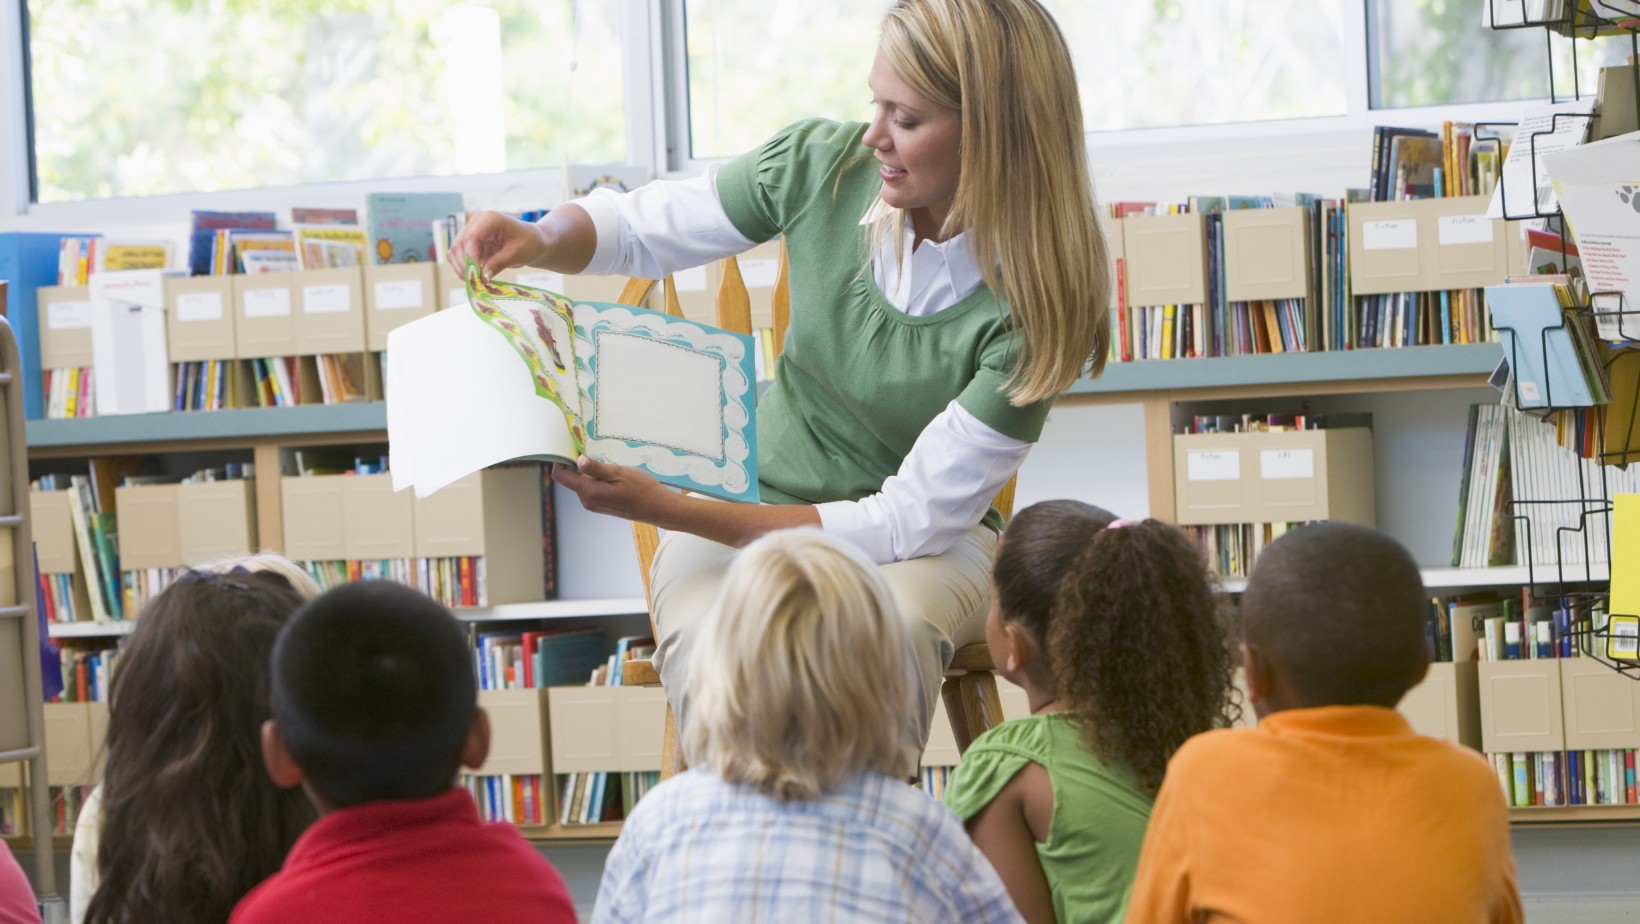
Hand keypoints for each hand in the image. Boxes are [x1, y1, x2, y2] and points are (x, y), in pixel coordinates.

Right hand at [446, 210, 549, 281]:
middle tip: (474, 283)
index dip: (471, 258)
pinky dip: (464, 268)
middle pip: (459, 244)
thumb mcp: (517, 254)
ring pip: (456, 251)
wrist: (533, 242)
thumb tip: (482, 277)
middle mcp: (477, 223)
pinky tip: (475, 278)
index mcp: (489, 219)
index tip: (477, 276)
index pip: (471, 238)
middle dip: (464, 265)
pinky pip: (460, 257)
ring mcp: (472, 232)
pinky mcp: (471, 244)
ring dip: (462, 268)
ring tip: (475, 283)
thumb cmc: (529, 243)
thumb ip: (498, 264)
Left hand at [551, 456, 675, 523]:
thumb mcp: (619, 473)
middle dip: (578, 463)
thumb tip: (578, 460)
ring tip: (608, 463)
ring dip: (589, 471)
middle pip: (571, 478)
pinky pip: (591, 487)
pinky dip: (596, 478)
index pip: (560, 476)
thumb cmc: (641, 488)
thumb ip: (597, 468)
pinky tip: (612, 474)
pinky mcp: (601, 504)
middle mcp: (587, 500)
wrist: (657, 507)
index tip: (571, 447)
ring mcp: (593, 504)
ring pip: (582, 482)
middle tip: (594, 450)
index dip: (561, 460)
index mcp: (589, 492)